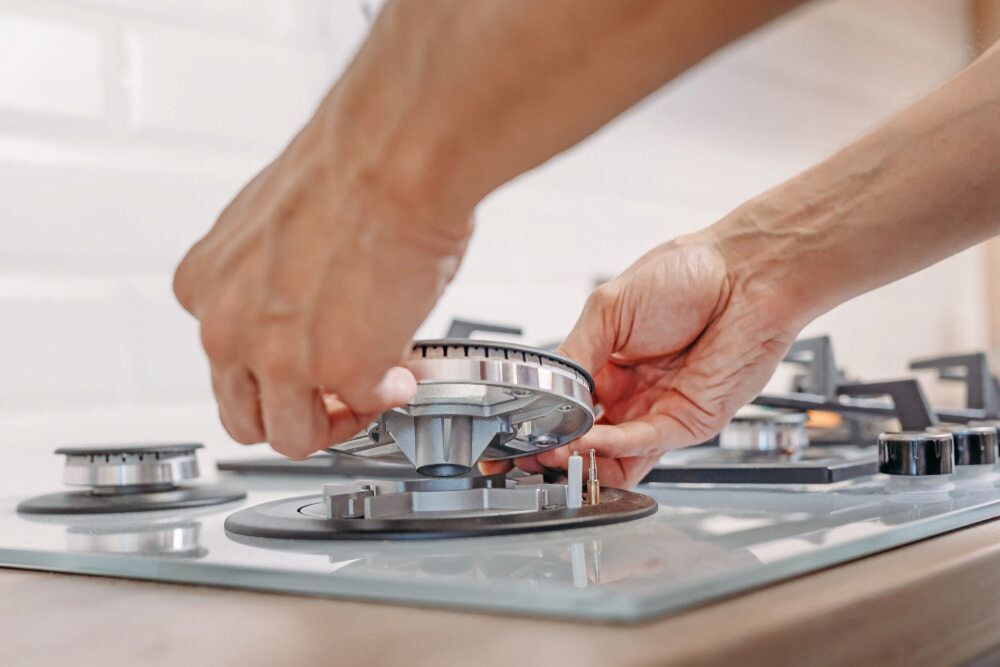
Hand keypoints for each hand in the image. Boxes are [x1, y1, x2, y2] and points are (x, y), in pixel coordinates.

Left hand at [173, 102, 473, 458]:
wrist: (390, 158)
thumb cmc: (350, 169)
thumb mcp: (277, 230)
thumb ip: (274, 284)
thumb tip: (313, 302)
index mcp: (206, 286)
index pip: (221, 362)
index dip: (272, 368)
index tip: (306, 360)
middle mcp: (227, 329)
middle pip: (242, 414)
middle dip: (295, 411)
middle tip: (334, 397)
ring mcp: (280, 359)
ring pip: (289, 436)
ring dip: (335, 422)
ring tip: (369, 392)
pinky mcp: (340, 372)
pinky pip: (364, 408)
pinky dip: (388, 396)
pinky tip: (403, 370)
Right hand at [481, 230, 798, 486]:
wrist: (745, 274)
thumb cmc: (687, 276)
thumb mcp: (608, 309)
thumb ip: (576, 353)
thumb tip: (548, 388)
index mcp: (609, 366)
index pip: (568, 408)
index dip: (541, 423)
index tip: (514, 436)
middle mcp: (632, 394)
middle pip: (587, 439)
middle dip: (554, 452)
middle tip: (526, 455)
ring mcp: (659, 411)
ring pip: (613, 455)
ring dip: (581, 459)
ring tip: (552, 454)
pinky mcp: (688, 423)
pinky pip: (644, 443)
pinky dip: (612, 446)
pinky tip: (589, 439)